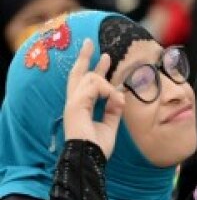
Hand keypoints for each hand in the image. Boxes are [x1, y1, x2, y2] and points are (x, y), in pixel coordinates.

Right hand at [63, 40, 126, 157]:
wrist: (90, 158)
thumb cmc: (98, 147)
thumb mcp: (110, 124)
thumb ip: (113, 109)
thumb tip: (120, 94)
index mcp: (82, 107)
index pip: (85, 82)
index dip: (95, 68)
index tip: (105, 57)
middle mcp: (74, 102)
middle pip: (78, 73)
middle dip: (84, 56)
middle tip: (89, 41)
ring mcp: (73, 103)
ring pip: (90, 77)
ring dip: (107, 84)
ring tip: (115, 98)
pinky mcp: (75, 104)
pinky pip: (94, 86)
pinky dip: (107, 91)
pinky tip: (113, 98)